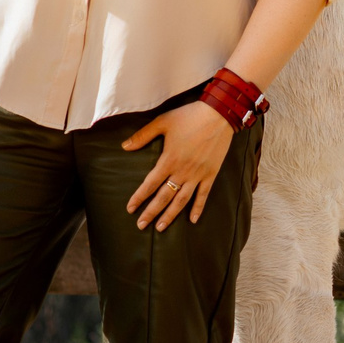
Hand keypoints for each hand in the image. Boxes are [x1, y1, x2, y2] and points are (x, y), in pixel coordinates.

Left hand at [122, 102, 231, 229]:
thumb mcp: (162, 122)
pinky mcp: (211, 174)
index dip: (139, 197)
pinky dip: (198, 208)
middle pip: (164, 197)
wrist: (218, 115)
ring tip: (161, 227)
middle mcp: (182, 171)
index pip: (150, 184)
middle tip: (141, 225)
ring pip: (182, 200)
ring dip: (170, 215)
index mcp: (169, 160)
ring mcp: (198, 174)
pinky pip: (203, 195)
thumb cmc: (189, 116)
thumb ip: (143, 136)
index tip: (130, 208)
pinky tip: (192, 220)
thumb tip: (124, 146)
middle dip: (151, 212)